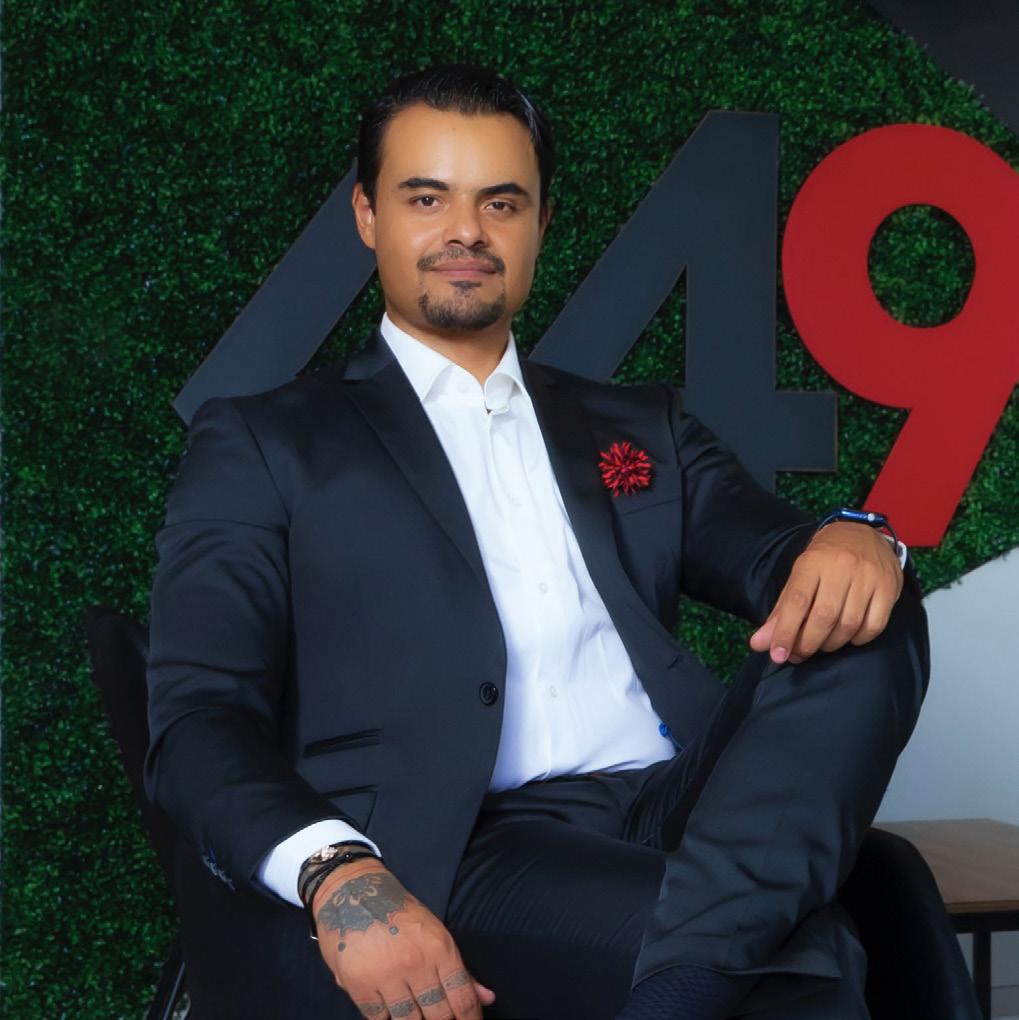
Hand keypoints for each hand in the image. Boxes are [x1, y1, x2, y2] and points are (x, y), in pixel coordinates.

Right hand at [312, 858, 495, 1018]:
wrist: (353, 892)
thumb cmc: (399, 914)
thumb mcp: (434, 933)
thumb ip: (459, 970)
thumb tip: (487, 998)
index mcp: (439, 947)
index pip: (462, 998)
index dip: (470, 1019)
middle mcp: (415, 963)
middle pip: (439, 1015)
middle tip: (440, 1016)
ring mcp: (386, 975)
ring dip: (414, 1019)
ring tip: (415, 1011)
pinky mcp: (358, 985)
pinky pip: (379, 1019)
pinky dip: (386, 1017)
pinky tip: (390, 1008)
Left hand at [749, 521, 903, 663]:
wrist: (863, 534)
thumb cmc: (825, 560)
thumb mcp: (799, 577)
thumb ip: (781, 612)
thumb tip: (760, 644)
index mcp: (812, 562)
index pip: (797, 601)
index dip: (786, 631)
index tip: (778, 655)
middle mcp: (841, 568)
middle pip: (823, 616)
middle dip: (808, 643)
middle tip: (798, 654)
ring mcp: (868, 577)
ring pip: (849, 624)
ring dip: (831, 643)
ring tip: (821, 644)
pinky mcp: (889, 588)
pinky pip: (874, 625)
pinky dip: (858, 639)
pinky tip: (848, 637)